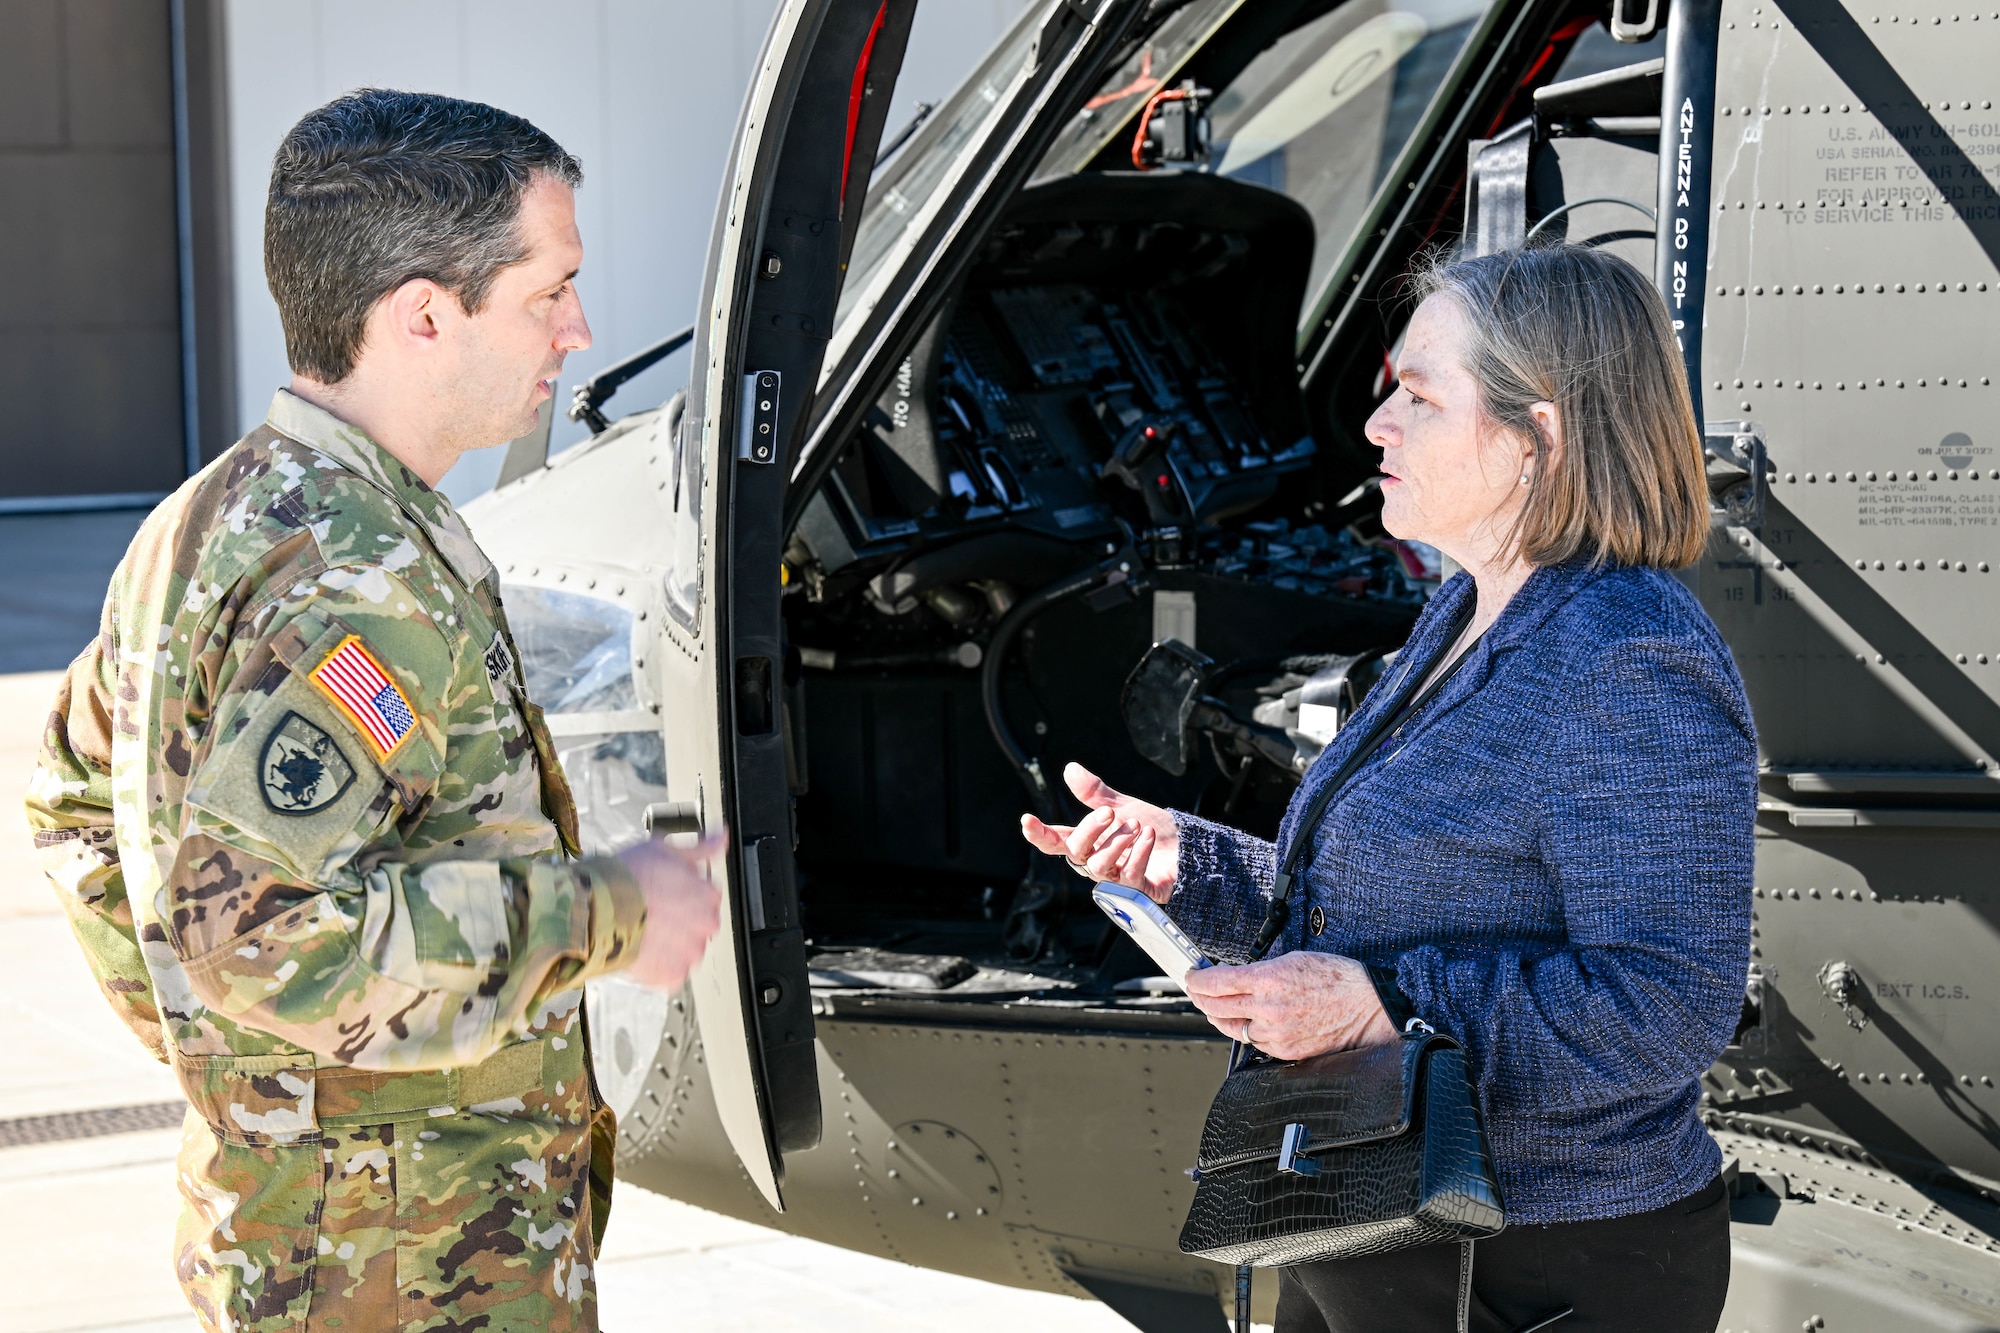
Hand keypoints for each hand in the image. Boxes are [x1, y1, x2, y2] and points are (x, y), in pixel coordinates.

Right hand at [616, 832, 726, 990]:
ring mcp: (689, 953)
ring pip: (687, 948)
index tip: (667, 892)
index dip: (685, 892)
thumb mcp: (663, 849)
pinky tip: (642, 947)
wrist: (594, 909)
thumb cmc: (625, 877)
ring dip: (671, 943)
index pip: (709, 895)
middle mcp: (706, 925)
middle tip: (654, 911)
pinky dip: (659, 964)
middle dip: (682, 919)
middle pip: (701, 923)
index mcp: (708, 894)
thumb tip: (722, 837)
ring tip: (644, 930)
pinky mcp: (671, 974)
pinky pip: (672, 970)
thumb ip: (700, 848)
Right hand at [1018, 762, 1178, 902]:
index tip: (1027, 819)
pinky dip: (1139, 853)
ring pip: (1098, 867)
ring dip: (1116, 842)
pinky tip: (1149, 836)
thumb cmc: (1153, 831)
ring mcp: (1116, 880)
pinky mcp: (1138, 891)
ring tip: (1137, 825)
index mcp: (1090, 843)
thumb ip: (1096, 793)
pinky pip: (1130, 876)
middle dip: (1089, 830)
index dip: (1039, 834)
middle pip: (1076, 852)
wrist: (1189, 848)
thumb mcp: (1124, 807)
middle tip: (1109, 812)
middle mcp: (1098, 863)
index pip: (1056, 842)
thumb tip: (1070, 769)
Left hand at [1185, 951, 1396, 1059]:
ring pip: (1231, 1028)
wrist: (1367, 1008)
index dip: (1197, 980)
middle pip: (1215, 1007)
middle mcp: (1267, 1008)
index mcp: (1267, 979)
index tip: (1192, 977)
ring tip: (1217, 1008)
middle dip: (1200, 998)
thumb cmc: (1338, 980)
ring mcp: (1275, 1033)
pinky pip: (1255, 1044)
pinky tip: (1247, 1023)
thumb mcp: (1293, 959)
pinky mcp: (1286, 1051)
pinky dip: (1247, 1033)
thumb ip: (1260, 971)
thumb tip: (1237, 977)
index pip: (1216, 982)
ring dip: (1220, 1017)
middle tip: (1197, 991)